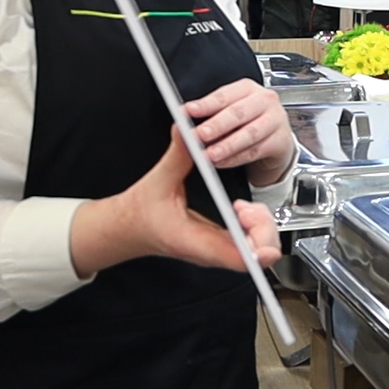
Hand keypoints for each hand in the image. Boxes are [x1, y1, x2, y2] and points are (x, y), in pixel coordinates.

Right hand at [70, 131, 281, 278]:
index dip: (259, 245)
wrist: (125, 229)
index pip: (240, 258)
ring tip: (244, 207)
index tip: (255, 218)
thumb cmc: (139, 214)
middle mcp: (210, 252)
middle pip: (257, 255)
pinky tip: (242, 210)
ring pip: (256, 250)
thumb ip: (177, 156)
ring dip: (259, 225)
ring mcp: (216, 251)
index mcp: (194, 243)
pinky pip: (248, 243)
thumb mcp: (158, 181)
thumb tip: (186, 130)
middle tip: (247, 206)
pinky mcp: (219, 245)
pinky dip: (253, 225)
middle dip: (263, 226)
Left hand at [183, 78, 296, 186]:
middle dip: (216, 125)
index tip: (187, 112)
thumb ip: (208, 115)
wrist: (275, 140)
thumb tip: (181, 122)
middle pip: (239, 112)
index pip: (224, 95)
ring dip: (227, 145)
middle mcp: (264, 100)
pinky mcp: (281, 141)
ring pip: (249, 133)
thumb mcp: (229, 112)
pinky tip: (221, 163)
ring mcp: (276, 120)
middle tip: (199, 135)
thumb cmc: (246, 123)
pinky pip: (256, 151)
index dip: (205, 105)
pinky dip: (236, 159)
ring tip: (209, 154)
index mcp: (247, 88)